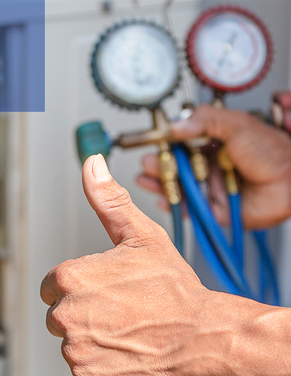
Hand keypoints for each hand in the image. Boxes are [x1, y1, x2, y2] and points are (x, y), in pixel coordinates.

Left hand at [41, 154, 216, 375]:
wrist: (201, 336)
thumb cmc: (173, 288)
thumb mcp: (141, 235)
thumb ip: (108, 200)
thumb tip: (92, 165)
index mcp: (69, 279)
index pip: (51, 287)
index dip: (78, 288)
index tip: (104, 291)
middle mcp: (66, 316)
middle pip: (59, 316)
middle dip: (83, 314)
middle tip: (120, 311)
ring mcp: (77, 352)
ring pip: (73, 345)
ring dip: (94, 341)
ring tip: (127, 331)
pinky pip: (85, 372)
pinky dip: (102, 366)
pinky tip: (127, 353)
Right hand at [137, 105, 290, 228]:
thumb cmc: (273, 150)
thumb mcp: (236, 124)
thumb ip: (205, 120)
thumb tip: (176, 126)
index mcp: (216, 143)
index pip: (183, 143)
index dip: (166, 144)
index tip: (152, 143)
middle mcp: (212, 166)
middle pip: (178, 167)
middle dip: (159, 165)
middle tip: (147, 163)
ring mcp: (213, 187)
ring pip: (181, 188)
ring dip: (162, 184)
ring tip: (146, 179)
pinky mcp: (216, 209)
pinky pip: (191, 209)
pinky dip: (176, 206)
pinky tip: (163, 199)